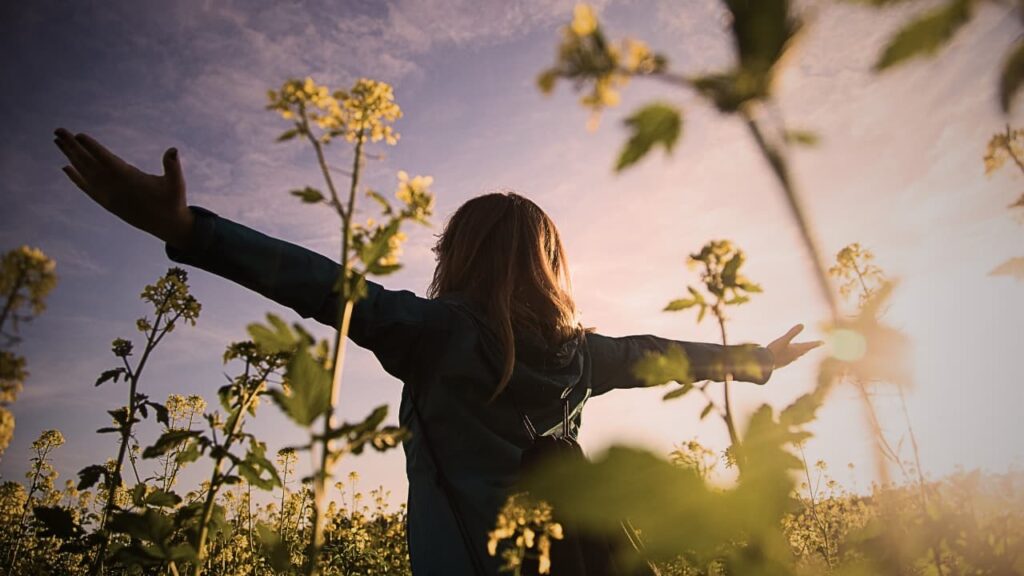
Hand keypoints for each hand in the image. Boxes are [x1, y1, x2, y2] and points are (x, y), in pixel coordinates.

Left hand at [53, 128, 194, 248]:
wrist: (167, 226)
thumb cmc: (173, 201)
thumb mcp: (177, 183)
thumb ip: (173, 167)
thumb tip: (173, 150)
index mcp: (130, 181)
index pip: (107, 161)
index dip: (92, 148)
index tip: (78, 135)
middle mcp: (115, 188)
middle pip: (89, 164)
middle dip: (73, 147)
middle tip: (58, 131)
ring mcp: (109, 197)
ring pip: (85, 174)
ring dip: (70, 157)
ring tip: (58, 141)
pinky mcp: (107, 203)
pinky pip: (87, 188)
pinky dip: (76, 178)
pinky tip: (65, 167)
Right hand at [766, 324, 822, 369]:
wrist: (765, 364)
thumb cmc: (775, 351)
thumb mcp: (784, 340)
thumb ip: (793, 332)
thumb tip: (802, 324)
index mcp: (796, 350)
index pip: (809, 346)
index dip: (816, 343)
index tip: (823, 342)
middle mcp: (794, 356)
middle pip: (804, 351)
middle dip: (809, 347)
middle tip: (815, 345)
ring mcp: (788, 360)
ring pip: (797, 355)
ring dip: (801, 352)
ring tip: (804, 351)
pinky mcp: (782, 362)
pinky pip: (790, 358)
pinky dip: (793, 355)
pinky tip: (789, 356)